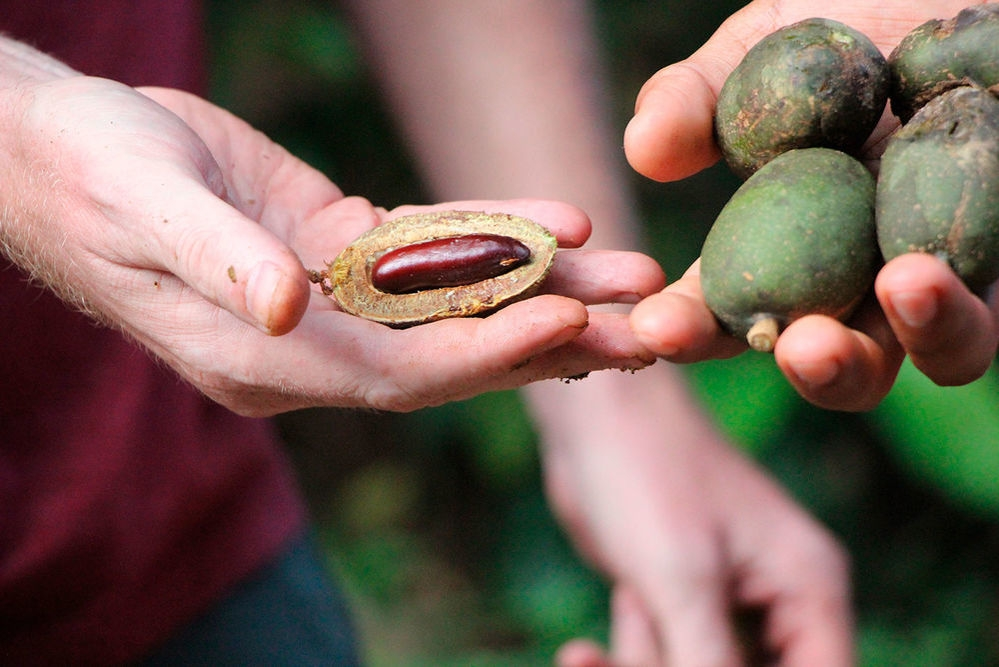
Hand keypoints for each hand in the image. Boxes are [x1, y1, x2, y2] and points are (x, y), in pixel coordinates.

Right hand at [1, 71, 664, 416]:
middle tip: (649, 326)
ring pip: (456, 304)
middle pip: (452, 356)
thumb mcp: (143, 208)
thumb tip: (290, 311)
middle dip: (550, 340)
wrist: (65, 146)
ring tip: (634, 278)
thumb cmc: (85, 172)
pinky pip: (430, 249)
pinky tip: (559, 223)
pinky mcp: (339, 247)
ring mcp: (332, 300)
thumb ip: (218, 264)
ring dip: (547, 292)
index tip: (568, 322)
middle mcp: (312, 346)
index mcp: (266, 362)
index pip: (398, 376)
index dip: (483, 353)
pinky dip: (494, 237)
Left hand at [532, 366, 851, 665]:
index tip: (698, 666)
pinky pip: (658, 663)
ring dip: (644, 659)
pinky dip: (621, 660)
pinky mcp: (679, 605)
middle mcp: (780, 605)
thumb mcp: (682, 579)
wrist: (591, 419)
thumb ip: (709, 665)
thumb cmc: (646, 471)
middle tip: (650, 622)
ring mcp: (727, 607)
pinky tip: (578, 653)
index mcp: (811, 592)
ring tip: (631, 600)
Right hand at [624, 0, 998, 410]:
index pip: (725, 311)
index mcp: (781, 245)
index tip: (655, 325)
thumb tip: (644, 151)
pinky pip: (995, 311)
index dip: (686, 329)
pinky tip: (930, 263)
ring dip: (917, 337)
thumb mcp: (760, 45)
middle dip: (812, 366)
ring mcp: (947, 271)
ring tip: (900, 284)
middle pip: (835, 361)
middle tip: (796, 343)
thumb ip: (694, 98)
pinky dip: (963, 303)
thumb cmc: (848, 19)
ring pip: (941, 352)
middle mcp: (862, 275)